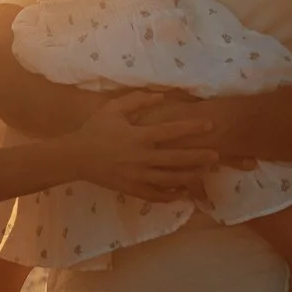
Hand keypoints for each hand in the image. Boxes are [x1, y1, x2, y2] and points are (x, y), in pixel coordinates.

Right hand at [57, 91, 218, 201]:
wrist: (76, 157)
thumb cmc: (96, 129)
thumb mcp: (114, 109)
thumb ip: (138, 100)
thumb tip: (162, 95)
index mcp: (139, 136)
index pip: (171, 132)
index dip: (192, 128)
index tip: (209, 126)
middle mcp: (142, 158)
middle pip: (176, 158)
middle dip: (198, 157)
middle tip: (216, 155)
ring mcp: (137, 176)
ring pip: (169, 179)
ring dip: (189, 176)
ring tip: (204, 174)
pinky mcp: (132, 189)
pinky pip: (155, 195)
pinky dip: (170, 195)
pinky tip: (182, 193)